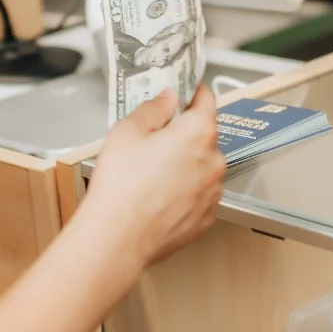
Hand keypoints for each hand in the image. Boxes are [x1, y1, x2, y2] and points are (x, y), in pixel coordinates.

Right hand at [83, 87, 226, 269]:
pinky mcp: (206, 217)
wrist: (118, 238)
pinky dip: (184, 191)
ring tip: (151, 175)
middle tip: (153, 141)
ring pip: (202, 167)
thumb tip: (168, 98)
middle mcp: (214, 161)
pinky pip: (198, 194)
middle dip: (182, 135)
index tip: (182, 93)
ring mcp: (213, 192)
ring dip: (184, 165)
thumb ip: (154, 108)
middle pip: (204, 136)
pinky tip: (158, 196)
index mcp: (198, 133)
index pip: (206, 99)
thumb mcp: (127, 132)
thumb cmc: (121, 185)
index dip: (192, 93)